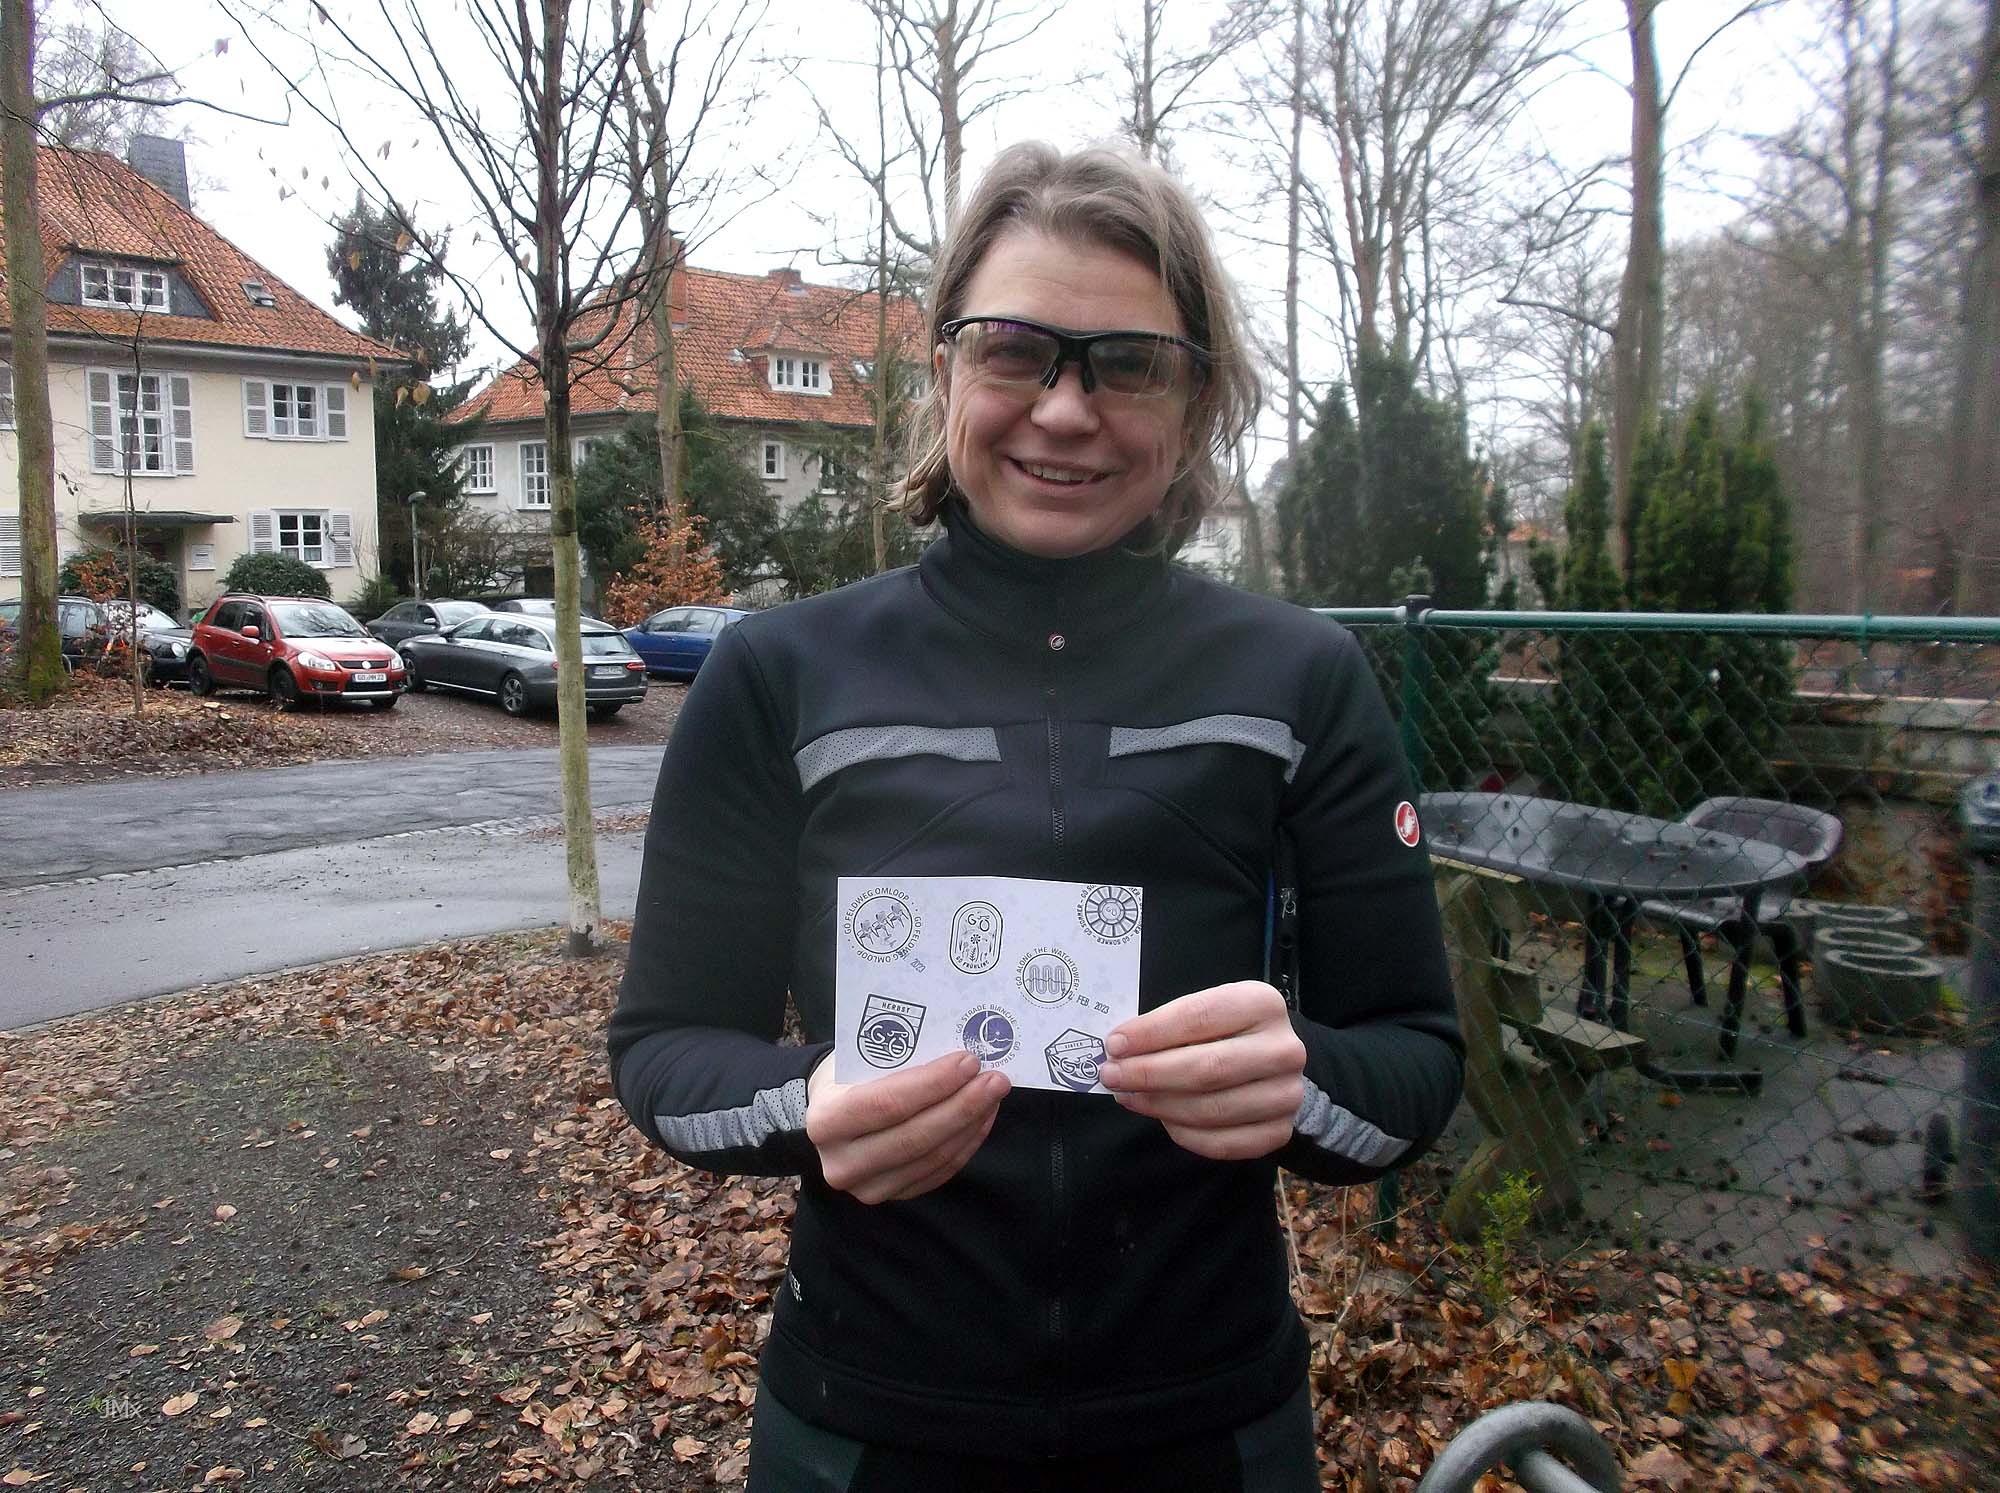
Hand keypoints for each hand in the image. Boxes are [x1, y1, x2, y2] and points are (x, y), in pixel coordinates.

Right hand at [806, 1050, 1009, 1203]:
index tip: (969, 1062)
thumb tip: (958, 1052)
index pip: (887, 1104)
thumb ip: (896, 1059)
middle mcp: (842, 1164)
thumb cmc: (847, 1079)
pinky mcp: (894, 1197)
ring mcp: (868, 1188)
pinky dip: (967, 1143)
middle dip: (963, 1105)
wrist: (827, 1116)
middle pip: (915, 1137)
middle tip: (996, 1079)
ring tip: (993, 1094)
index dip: (933, 1084)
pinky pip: (940, 1172)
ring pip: (933, 1157)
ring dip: (971, 1124)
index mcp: (827, 1122)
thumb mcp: (857, 1060)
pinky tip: (983, 1118)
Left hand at [1096, 981, 1305, 1160]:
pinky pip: (1223, 1143)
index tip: (1114, 1044)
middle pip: (1208, 1068)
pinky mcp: (1279, 1131)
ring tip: (1129, 1097)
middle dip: (1149, 1074)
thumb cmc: (1227, 1031)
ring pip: (1212, 1109)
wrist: (1273, 1062)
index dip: (1152, 1033)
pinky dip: (1184, 1134)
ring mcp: (1287, 1094)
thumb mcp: (1205, 1011)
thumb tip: (1119, 1050)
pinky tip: (1163, 1119)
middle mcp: (1284, 1049)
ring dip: (1160, 1106)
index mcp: (1262, 1004)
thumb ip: (1169, 1026)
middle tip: (1112, 1076)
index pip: (1199, 1017)